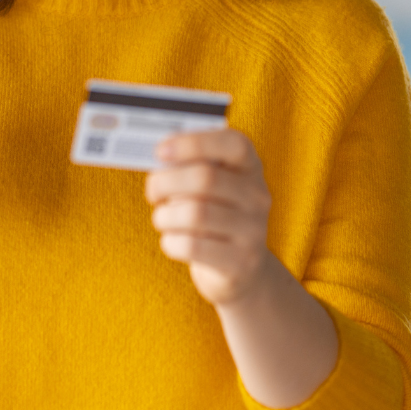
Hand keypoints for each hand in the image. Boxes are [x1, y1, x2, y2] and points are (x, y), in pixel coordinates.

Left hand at [145, 129, 271, 306]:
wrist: (240, 266)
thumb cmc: (210, 211)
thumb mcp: (205, 183)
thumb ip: (186, 165)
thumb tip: (156, 156)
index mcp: (249, 166)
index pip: (234, 144)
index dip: (194, 143)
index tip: (160, 151)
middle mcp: (257, 196)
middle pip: (205, 178)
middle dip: (165, 182)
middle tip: (152, 191)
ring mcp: (253, 231)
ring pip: (194, 214)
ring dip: (165, 215)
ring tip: (163, 218)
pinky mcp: (241, 263)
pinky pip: (191, 246)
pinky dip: (170, 241)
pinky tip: (173, 239)